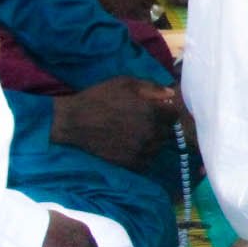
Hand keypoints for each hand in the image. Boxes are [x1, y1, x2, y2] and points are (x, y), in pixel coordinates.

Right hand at [48, 77, 178, 170]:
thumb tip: (170, 94)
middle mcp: (151, 132)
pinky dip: (142, 153)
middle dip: (160, 124)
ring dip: (152, 140)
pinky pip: (147, 159)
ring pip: (158, 145)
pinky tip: (130, 144)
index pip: (174, 114)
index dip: (166, 110)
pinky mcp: (131, 163)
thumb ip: (152, 88)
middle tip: (144, 121)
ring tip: (135, 133)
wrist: (73, 121)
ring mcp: (141, 150)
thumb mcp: (126, 83)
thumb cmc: (100, 97)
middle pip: (167, 130)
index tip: (157, 109)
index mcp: (153, 112)